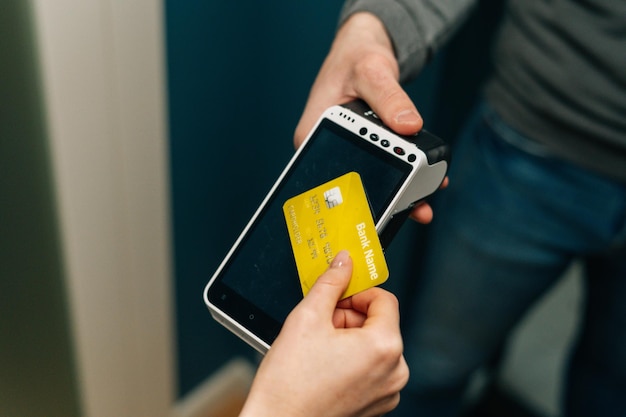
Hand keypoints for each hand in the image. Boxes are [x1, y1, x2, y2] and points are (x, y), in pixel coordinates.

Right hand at [239, 251, 408, 416]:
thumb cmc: (289, 384)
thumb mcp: (306, 317)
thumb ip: (331, 282)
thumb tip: (344, 262)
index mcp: (384, 347)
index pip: (383, 299)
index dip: (356, 291)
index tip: (337, 294)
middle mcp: (394, 371)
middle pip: (377, 322)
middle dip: (348, 316)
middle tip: (318, 323)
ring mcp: (386, 392)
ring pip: (372, 345)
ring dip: (347, 338)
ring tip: (317, 348)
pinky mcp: (376, 405)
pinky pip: (369, 368)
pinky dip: (350, 360)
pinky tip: (323, 366)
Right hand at [294, 12, 443, 223]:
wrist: (363, 50)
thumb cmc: (356, 57)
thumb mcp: (372, 71)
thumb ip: (390, 97)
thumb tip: (410, 125)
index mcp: (313, 134)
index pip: (329, 173)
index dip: (356, 194)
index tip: (384, 203)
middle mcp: (326, 147)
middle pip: (353, 182)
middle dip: (385, 198)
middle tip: (414, 209)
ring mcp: (346, 150)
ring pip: (371, 178)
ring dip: (399, 191)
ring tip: (423, 204)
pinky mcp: (365, 149)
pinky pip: (383, 165)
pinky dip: (403, 174)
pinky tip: (424, 185)